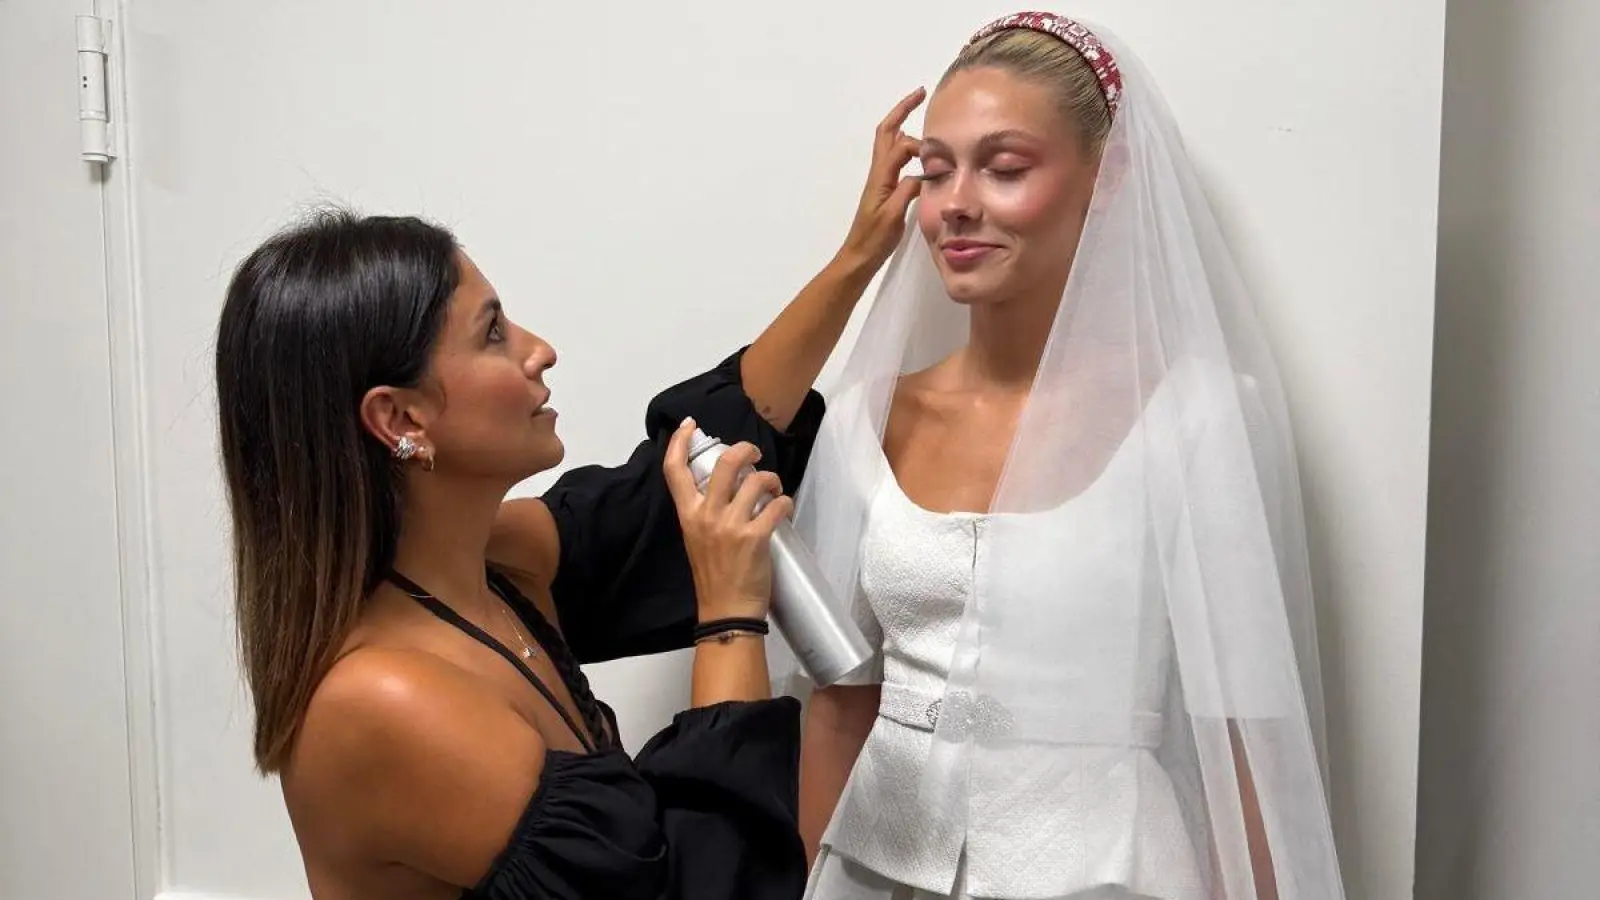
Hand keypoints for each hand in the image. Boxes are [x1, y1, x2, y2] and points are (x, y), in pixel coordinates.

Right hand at [662, 418, 793, 621]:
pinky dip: (786, 503)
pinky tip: (785, 508)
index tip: (689, 425)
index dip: (680, 441)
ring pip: (757, 480)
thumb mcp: (696, 538)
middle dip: (746, 450)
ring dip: (772, 479)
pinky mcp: (755, 538)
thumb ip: (704, 511)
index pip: (674, 470)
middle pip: (725, 462)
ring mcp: (730, 526)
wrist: (725, 612)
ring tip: (774, 490)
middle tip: (755, 455)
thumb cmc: (713, 577)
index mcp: (688, 514)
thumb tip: (727, 486)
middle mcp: (706, 515)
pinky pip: (777, 505)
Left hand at [835, 87, 926, 273]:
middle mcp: (879, 172)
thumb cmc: (875, 239)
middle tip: (921, 93)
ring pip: (889, 143)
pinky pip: (894, 158)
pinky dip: (905, 145)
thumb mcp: (893, 215)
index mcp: (881, 176)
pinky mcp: (884, 188)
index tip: (940, 151)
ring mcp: (880, 179)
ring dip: (902, 124)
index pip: (900, 145)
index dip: (920, 143)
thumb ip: (907, 191)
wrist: (859, 255)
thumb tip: (923, 172)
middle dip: (902, 109)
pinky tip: (917, 150)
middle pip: (887, 132)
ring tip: (920, 113)